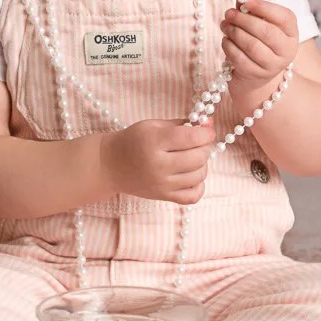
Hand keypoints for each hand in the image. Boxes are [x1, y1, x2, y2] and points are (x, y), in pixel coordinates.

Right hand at [100, 119, 215, 204]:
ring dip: (202, 164)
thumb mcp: (153, 125)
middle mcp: (158, 165)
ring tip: (193, 157)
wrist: (110, 165)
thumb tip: (209, 124)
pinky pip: (193, 195)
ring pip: (199, 175)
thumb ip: (181, 124)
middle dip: (204, 147)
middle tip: (199, 142)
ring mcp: (161, 184)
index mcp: (153, 142)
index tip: (207, 129)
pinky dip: (199, 185)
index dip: (206, 132)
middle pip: (198, 157)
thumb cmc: (133, 141)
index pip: (191, 137)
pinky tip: (191, 175)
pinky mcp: (163, 197)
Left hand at [221, 0, 297, 97]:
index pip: (284, 17)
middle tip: (229, 13)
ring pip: (252, 45)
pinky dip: (229, 46)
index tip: (246, 1)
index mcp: (291, 33)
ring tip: (224, 25)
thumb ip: (252, 8)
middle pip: (266, 31)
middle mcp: (287, 50)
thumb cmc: (259, 40)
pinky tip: (226, 39)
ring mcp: (273, 65)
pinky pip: (240, 58)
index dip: (264, 7)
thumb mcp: (260, 23)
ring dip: (234, 32)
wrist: (256, 72)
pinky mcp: (256, 75)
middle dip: (244, 20)